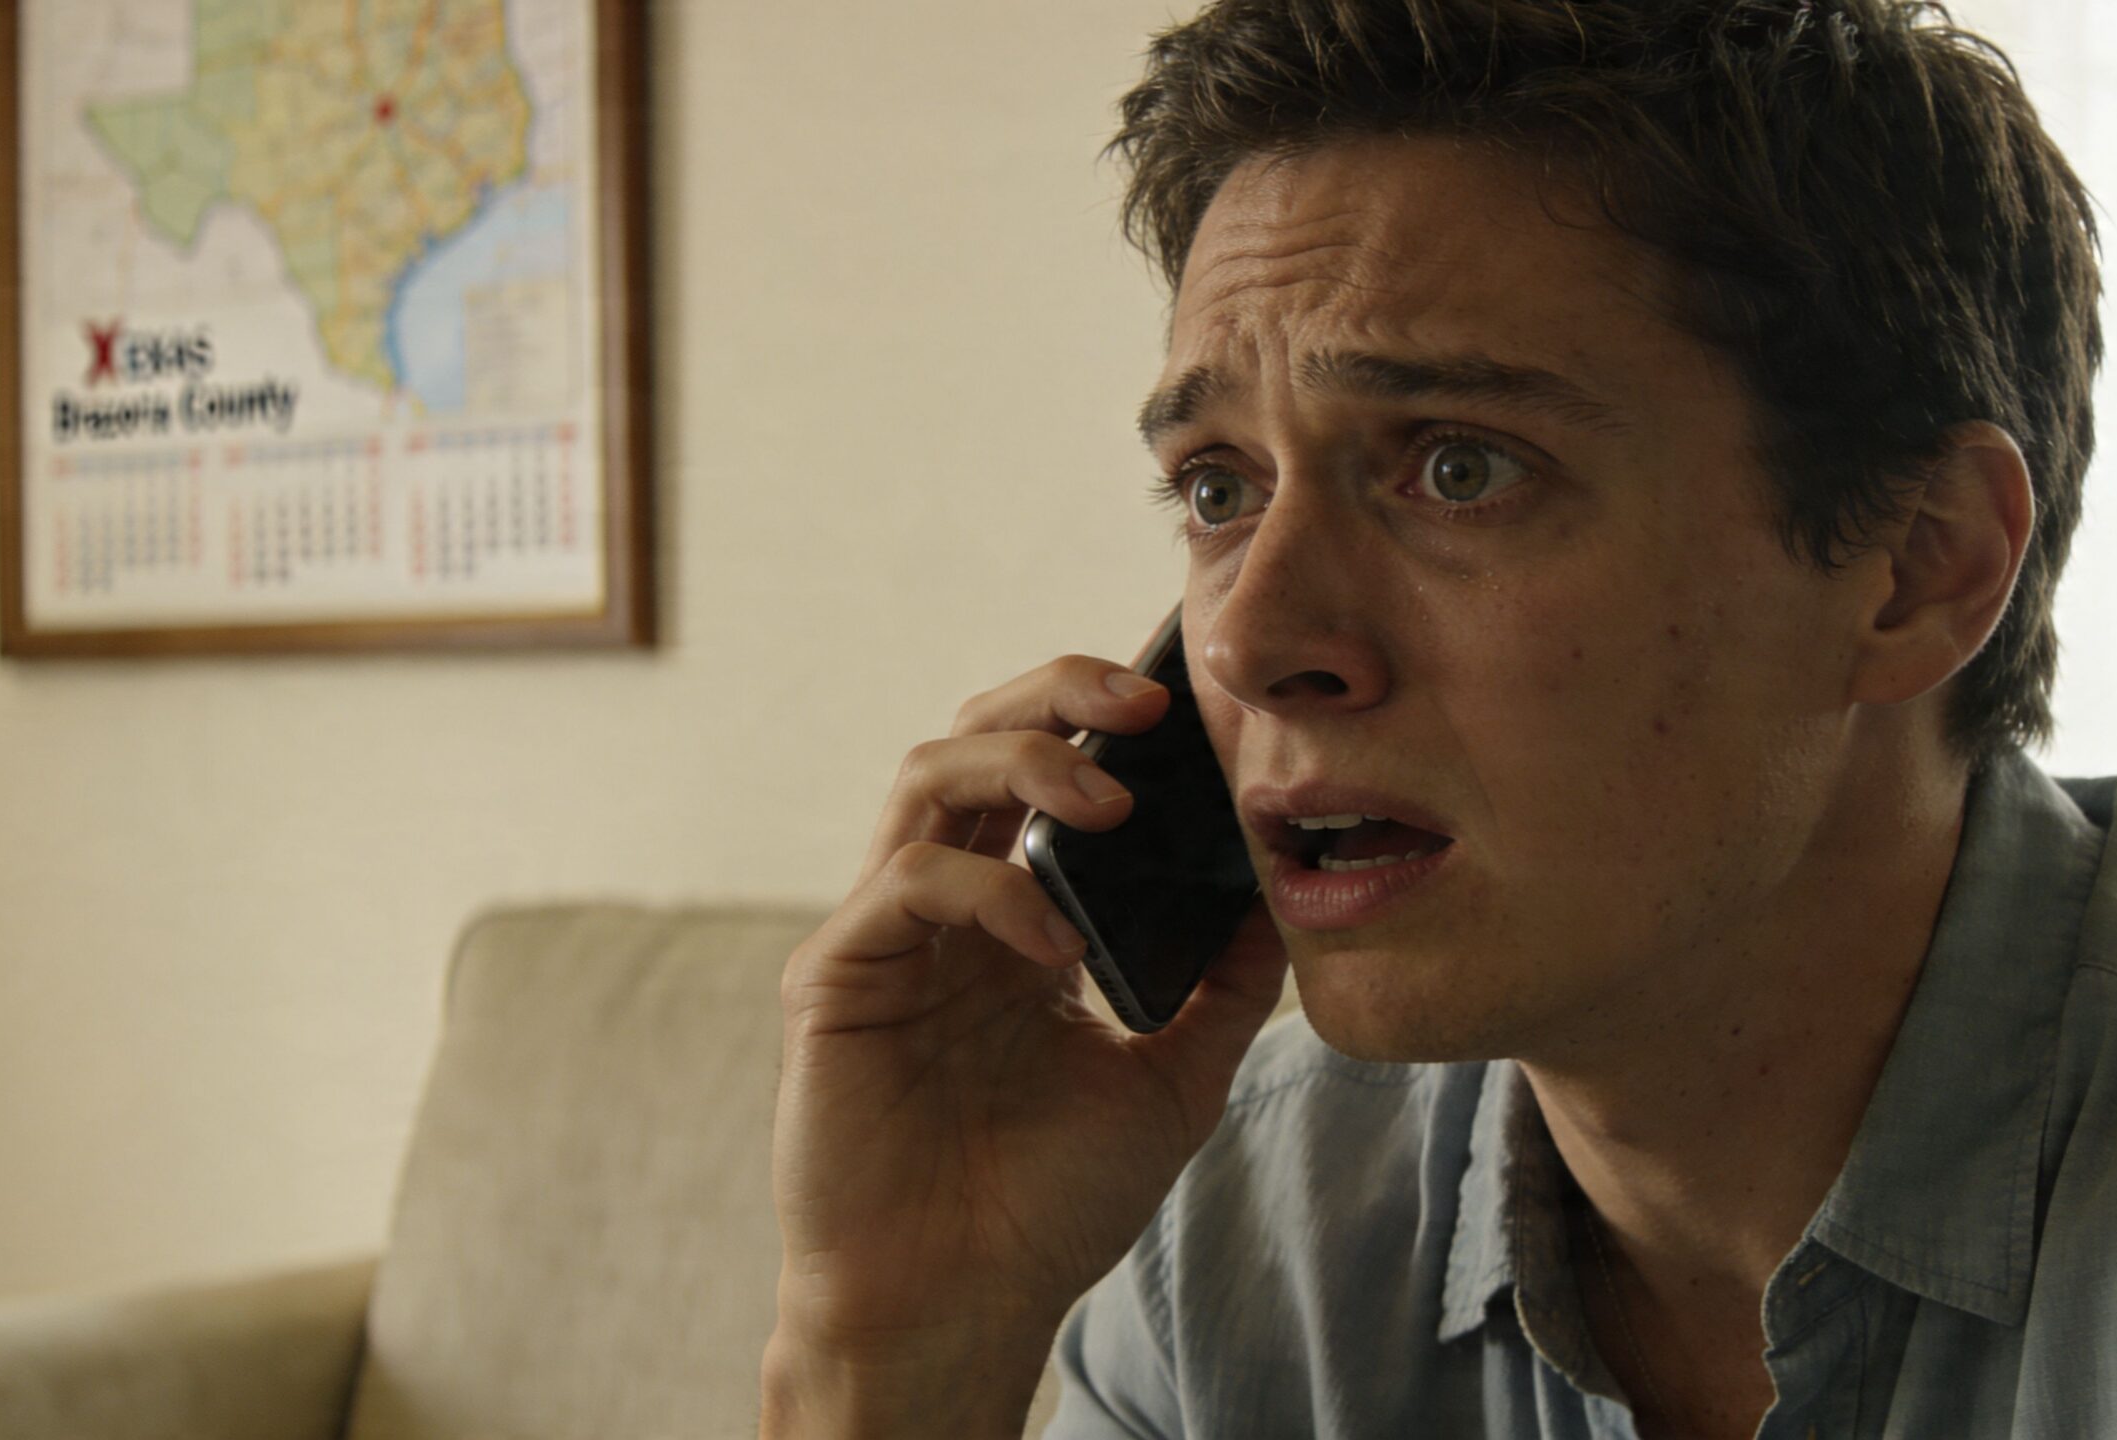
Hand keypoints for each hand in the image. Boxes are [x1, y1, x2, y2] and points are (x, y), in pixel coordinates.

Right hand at [761, 655, 1287, 1435]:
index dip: (1100, 715)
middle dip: (1056, 694)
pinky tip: (1053, 947)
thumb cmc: (1046, 1208)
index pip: (1043, 771)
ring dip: (1023, 761)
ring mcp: (885, 938)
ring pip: (926, 777)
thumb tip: (1280, 893)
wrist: (961, 1309)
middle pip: (974, 737)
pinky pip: (906, 884)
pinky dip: (988, 890)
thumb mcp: (1173, 1081)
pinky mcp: (836, 980)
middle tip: (1144, 702)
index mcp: (1014, 920)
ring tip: (1108, 801)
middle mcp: (945, 911)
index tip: (1187, 704)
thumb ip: (1221, 986)